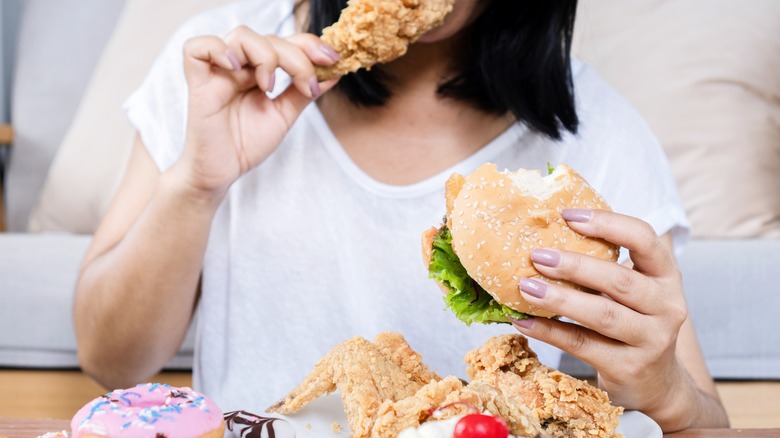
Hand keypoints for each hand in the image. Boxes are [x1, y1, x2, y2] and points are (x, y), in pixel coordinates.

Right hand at [176, 27, 339, 196]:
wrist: (222, 173)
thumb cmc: (246, 144)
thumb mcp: (283, 115)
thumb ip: (303, 92)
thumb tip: (334, 72)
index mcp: (258, 70)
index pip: (284, 42)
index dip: (309, 44)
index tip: (332, 60)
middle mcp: (239, 66)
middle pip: (268, 37)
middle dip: (296, 56)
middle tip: (307, 84)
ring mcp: (218, 72)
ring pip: (241, 35)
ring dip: (265, 55)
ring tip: (269, 86)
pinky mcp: (198, 83)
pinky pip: (197, 49)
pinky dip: (219, 50)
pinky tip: (237, 69)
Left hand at [509, 209, 691, 427]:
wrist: (657, 384)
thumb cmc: (634, 323)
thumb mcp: (634, 292)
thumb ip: (604, 265)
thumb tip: (545, 236)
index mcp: (666, 276)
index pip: (644, 239)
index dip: (607, 223)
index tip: (567, 215)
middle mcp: (667, 306)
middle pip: (620, 280)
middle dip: (575, 265)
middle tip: (537, 255)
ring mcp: (651, 340)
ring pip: (602, 314)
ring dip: (560, 299)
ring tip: (526, 286)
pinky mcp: (629, 368)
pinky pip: (583, 344)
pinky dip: (549, 331)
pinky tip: (523, 321)